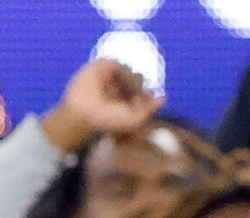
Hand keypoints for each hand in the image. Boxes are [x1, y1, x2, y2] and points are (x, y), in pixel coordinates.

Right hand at [44, 60, 160, 151]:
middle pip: (140, 80)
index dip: (148, 96)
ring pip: (132, 73)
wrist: (86, 113)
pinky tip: (120, 85)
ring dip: (133, 83)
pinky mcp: (101, 67)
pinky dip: (124, 75)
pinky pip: (120, 65)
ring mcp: (110, 76)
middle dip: (140, 89)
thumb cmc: (109, 119)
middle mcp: (119, 86)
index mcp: (126, 99)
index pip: (144, 92)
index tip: (145, 102)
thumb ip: (150, 108)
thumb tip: (164, 97)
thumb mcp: (136, 118)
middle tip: (135, 99)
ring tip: (126, 95)